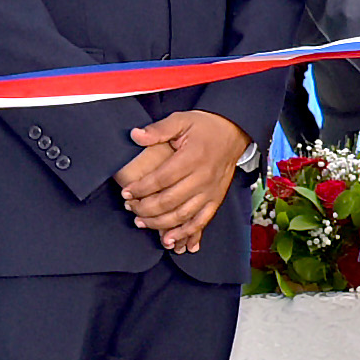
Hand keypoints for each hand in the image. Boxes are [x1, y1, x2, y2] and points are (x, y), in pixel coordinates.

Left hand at [117, 108, 247, 250]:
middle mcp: (203, 177)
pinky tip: (169, 239)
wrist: (234, 131)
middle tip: (130, 208)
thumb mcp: (181, 120)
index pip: (161, 179)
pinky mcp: (216, 199)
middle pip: (169, 201)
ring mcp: (211, 191)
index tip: (126, 193)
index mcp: (192, 158)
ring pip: (182, 215)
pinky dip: (185, 233)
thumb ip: (158, 129)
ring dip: (159, 223)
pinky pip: (200, 222)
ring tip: (141, 222)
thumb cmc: (205, 126)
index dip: (141, 189)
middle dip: (145, 208)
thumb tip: (135, 135)